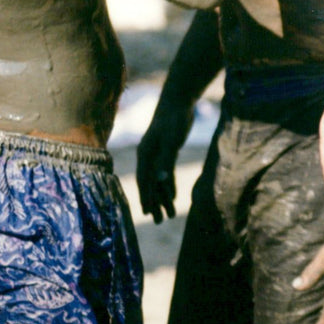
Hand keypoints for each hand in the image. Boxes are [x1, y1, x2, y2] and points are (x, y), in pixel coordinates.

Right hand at [136, 100, 193, 223]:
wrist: (179, 101)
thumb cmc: (173, 120)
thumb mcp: (170, 140)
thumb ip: (165, 160)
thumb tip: (160, 181)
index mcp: (145, 153)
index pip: (145, 180)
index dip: (147, 197)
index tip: (148, 213)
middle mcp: (148, 155)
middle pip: (150, 183)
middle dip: (154, 203)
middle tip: (159, 222)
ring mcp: (157, 154)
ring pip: (159, 180)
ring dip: (164, 197)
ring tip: (169, 215)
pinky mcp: (167, 151)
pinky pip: (166, 173)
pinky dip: (168, 185)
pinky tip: (173, 197)